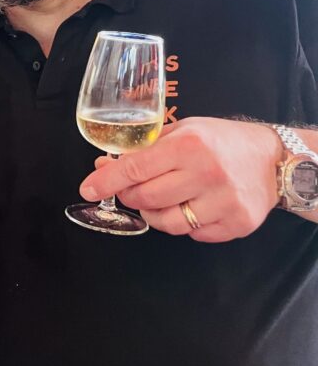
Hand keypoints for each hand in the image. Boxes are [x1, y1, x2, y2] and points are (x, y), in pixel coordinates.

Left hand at [79, 117, 282, 241]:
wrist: (277, 160)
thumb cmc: (223, 141)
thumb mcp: (185, 130)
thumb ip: (145, 148)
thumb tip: (105, 166)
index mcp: (188, 145)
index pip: (134, 168)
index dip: (106, 181)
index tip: (87, 189)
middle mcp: (206, 173)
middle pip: (146, 198)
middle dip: (130, 196)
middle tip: (132, 189)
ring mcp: (224, 202)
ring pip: (166, 223)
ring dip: (154, 213)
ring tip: (162, 198)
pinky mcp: (236, 224)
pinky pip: (193, 235)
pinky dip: (184, 224)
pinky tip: (192, 206)